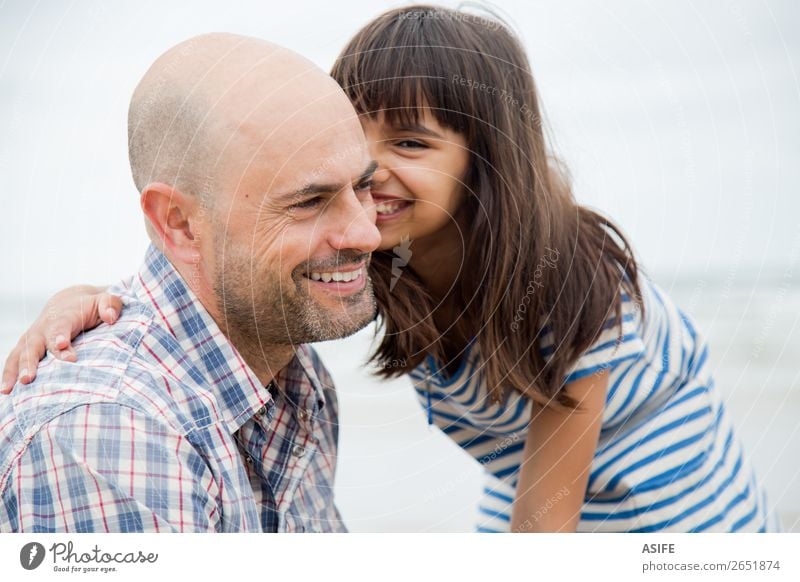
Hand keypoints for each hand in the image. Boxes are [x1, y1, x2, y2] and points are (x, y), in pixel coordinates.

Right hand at [1, 285, 121, 392]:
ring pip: (18, 355)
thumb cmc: (91, 306)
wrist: (70, 302)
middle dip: (30, 362)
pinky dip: (7, 375)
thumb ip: (110, 305)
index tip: (62, 347)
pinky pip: (13, 361)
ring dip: (13, 372)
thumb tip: (110, 317)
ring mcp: (32, 338)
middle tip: (28, 379)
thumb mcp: (105, 300)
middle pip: (33, 345)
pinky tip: (5, 393)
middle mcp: (43, 328)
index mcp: (62, 317)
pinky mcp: (26, 347)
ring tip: (8, 391)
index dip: (59, 337)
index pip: (60, 327)